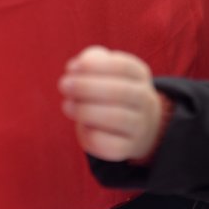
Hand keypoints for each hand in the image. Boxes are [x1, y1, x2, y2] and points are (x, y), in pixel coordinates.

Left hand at [59, 46, 162, 161]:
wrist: (136, 127)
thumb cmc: (110, 93)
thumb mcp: (105, 72)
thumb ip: (91, 61)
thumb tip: (74, 67)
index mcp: (139, 75)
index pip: (123, 67)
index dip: (96, 66)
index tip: (71, 68)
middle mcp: (145, 99)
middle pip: (121, 92)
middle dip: (87, 87)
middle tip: (63, 84)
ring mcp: (140, 125)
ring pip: (117, 118)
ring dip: (86, 110)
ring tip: (67, 105)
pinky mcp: (129, 148)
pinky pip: (110, 144)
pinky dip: (91, 135)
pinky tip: (82, 127)